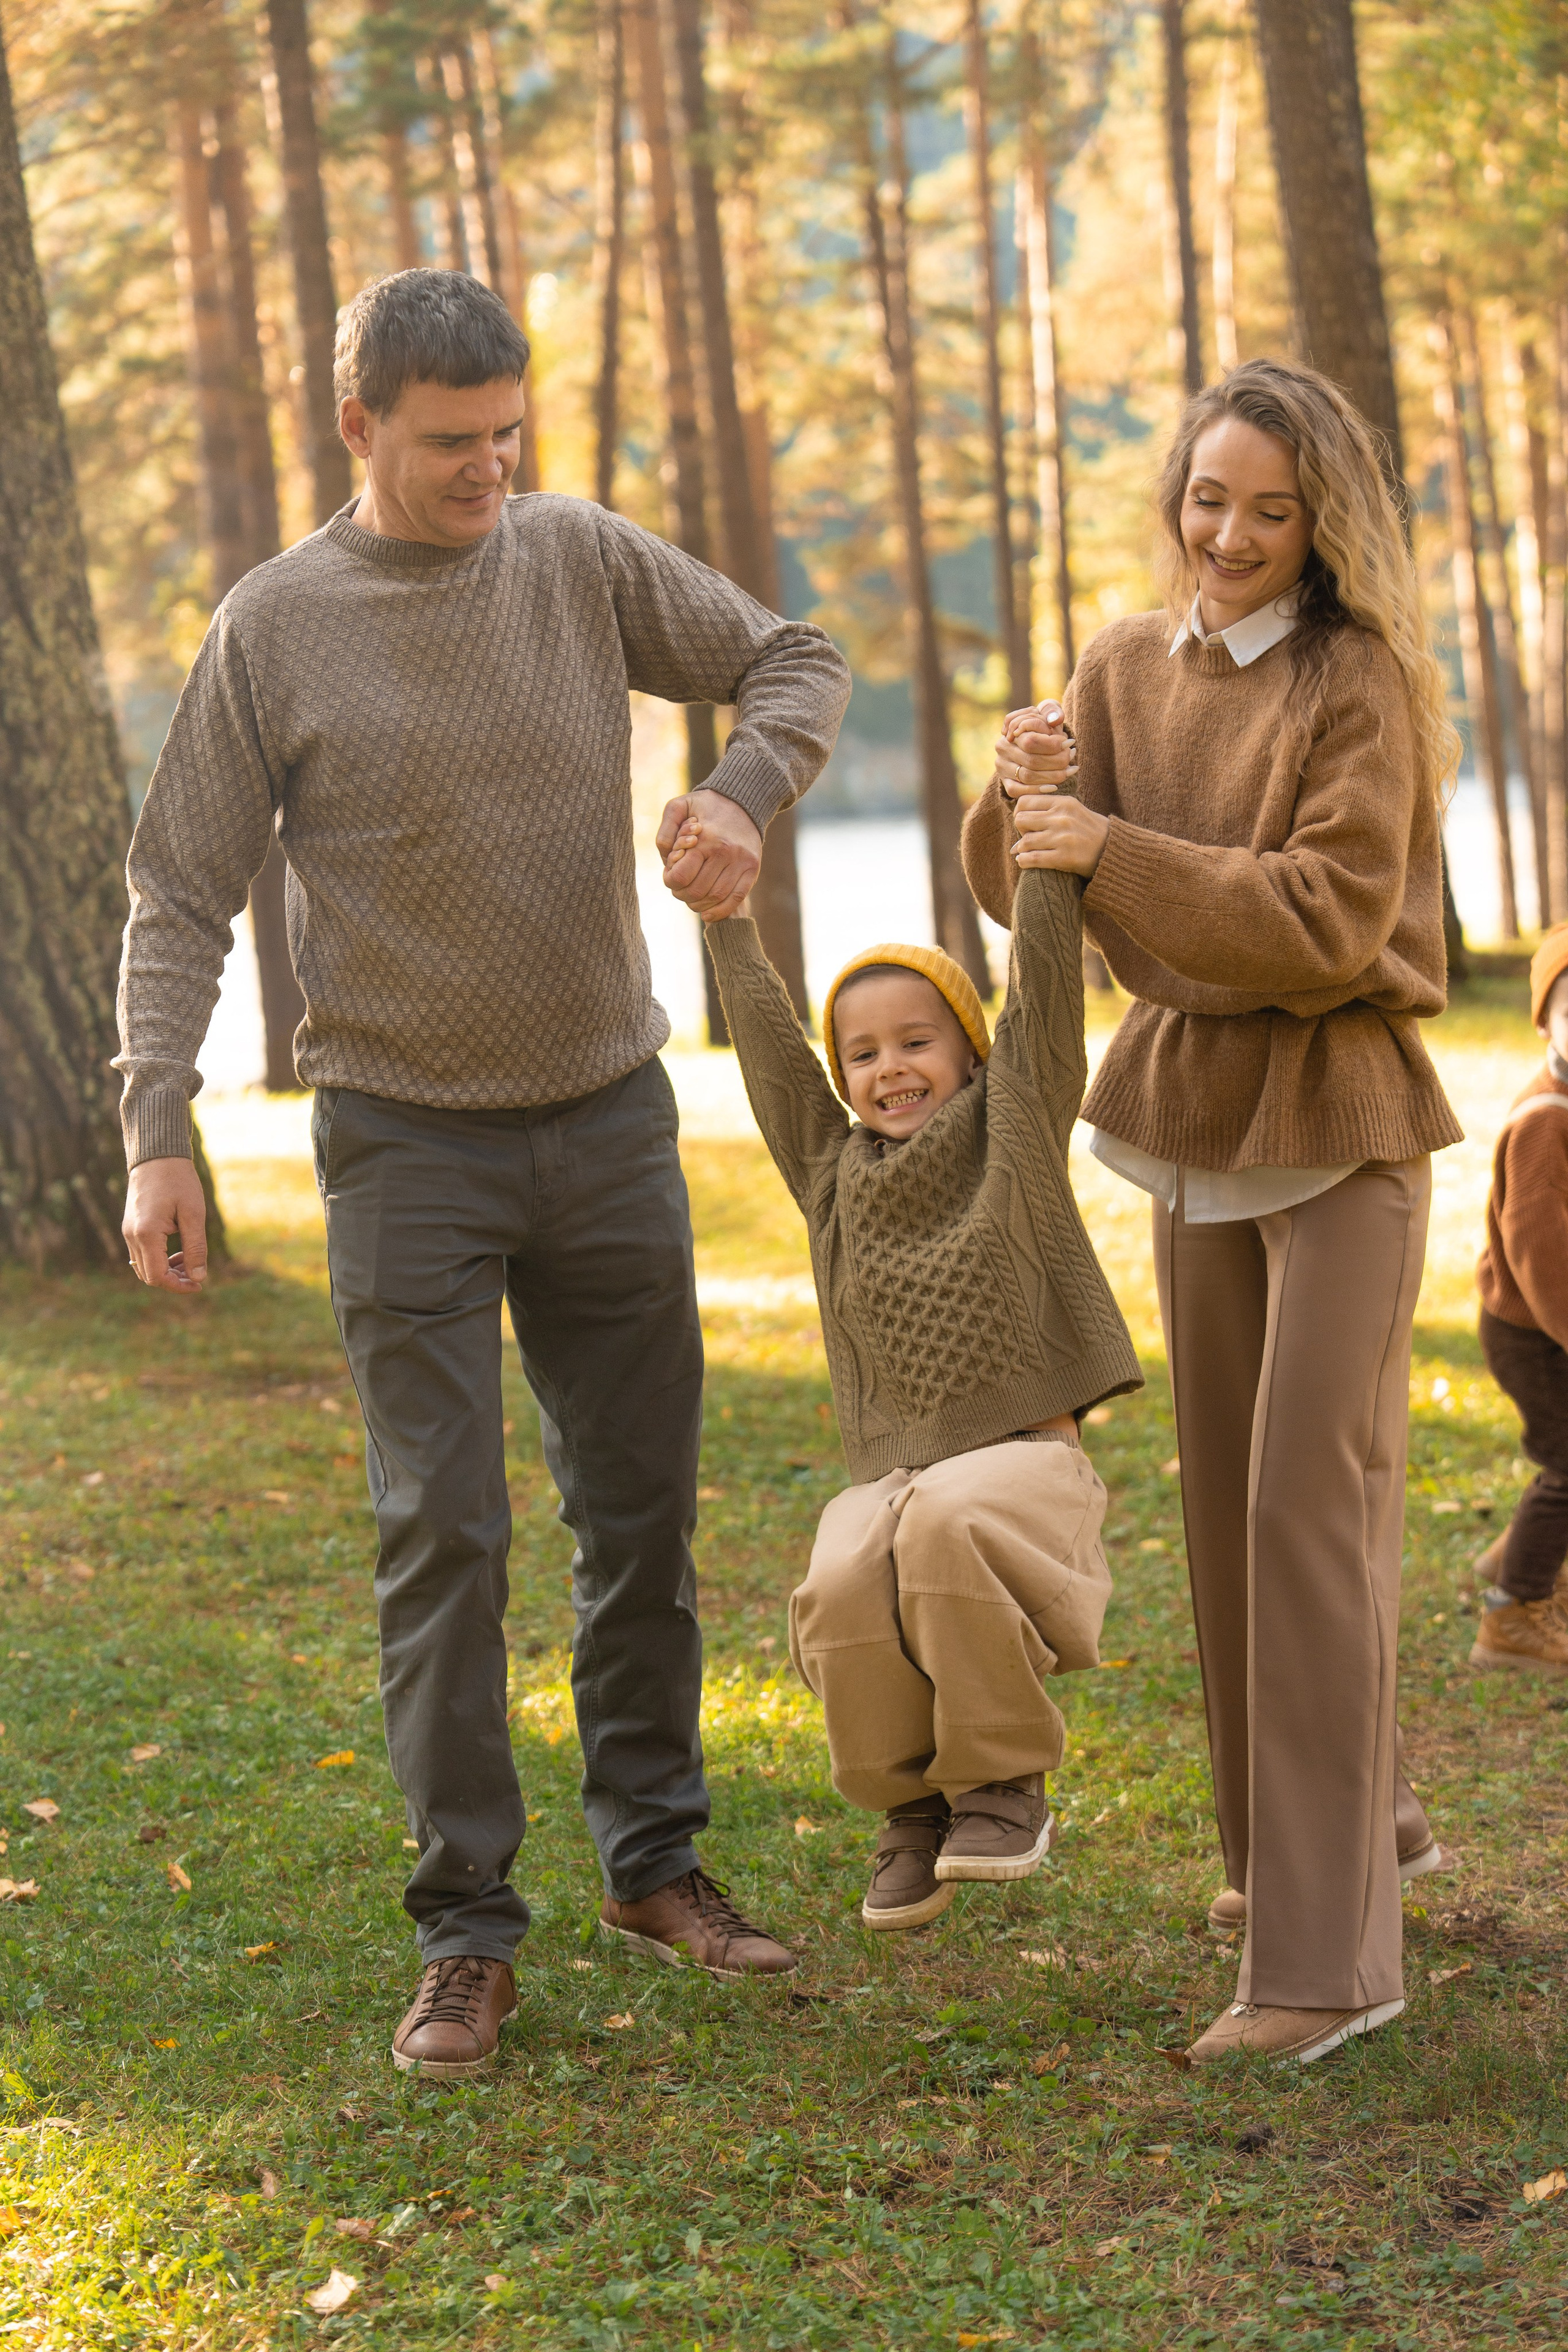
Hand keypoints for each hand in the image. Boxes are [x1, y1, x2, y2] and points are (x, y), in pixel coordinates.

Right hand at [123, 1157, 208, 1292]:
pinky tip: (178, 1251)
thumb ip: (196, 1248)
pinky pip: (141, 1255)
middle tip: (197, 1275)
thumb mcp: (194, 1214)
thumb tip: (198, 1277)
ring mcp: (128, 1232)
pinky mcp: (130, 1227)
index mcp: (146, 1234)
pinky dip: (158, 1260)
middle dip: (173, 1281)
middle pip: (148, 1276)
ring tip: (190, 1261)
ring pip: (143, 1267)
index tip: (198, 1284)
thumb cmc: (178, 1181)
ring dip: (166, 1271)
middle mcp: (131, 1236)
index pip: (157, 1276)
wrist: (157, 1156)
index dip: (178, 1286)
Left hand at [658, 787, 761, 921]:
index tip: (669, 876)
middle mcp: (725, 852)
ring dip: (698, 905)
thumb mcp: (679, 807)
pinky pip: (736, 898)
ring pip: (715, 898)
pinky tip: (708, 914)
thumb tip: (666, 860)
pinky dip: (720, 911)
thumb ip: (666, 831)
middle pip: (697, 891)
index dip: (670, 881)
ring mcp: (741, 862)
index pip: (681, 876)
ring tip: (692, 898)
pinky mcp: (752, 869)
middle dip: (682, 894)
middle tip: (679, 888)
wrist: (743, 801)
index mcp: (705, 839)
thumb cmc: (706, 806)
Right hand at [995, 699, 1074, 799]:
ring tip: (1070, 770)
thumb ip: (1052, 711)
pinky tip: (1055, 786)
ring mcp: (1002, 767)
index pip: (1031, 741)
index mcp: (1010, 729)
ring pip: (1027, 777)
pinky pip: (1019, 791)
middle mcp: (1002, 748)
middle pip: (1031, 761)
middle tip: (1071, 757)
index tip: (1070, 742)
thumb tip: (1055, 720)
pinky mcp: (1005, 783)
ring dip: (1053, 776)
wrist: (1035, 744)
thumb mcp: (1048, 713)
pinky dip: (1038, 790)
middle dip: (1057, 761)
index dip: (1053, 744)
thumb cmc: (1044, 726)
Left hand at [1012, 791, 1109, 877]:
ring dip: (1022, 849)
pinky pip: (1033, 859)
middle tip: (1027, 837)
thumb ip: (1050, 809)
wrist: (1114, 850)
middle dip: (1020, 830)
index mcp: (1064, 803)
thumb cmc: (1090, 831)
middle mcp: (1062, 818)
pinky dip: (1024, 861)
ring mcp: (1063, 838)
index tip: (1026, 823)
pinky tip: (1025, 861)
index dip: (1020, 813)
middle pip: (1021, 820)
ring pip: (1025, 841)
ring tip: (1028, 851)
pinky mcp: (1064, 857)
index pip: (1025, 802)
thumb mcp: (1073, 810)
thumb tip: (1018, 816)